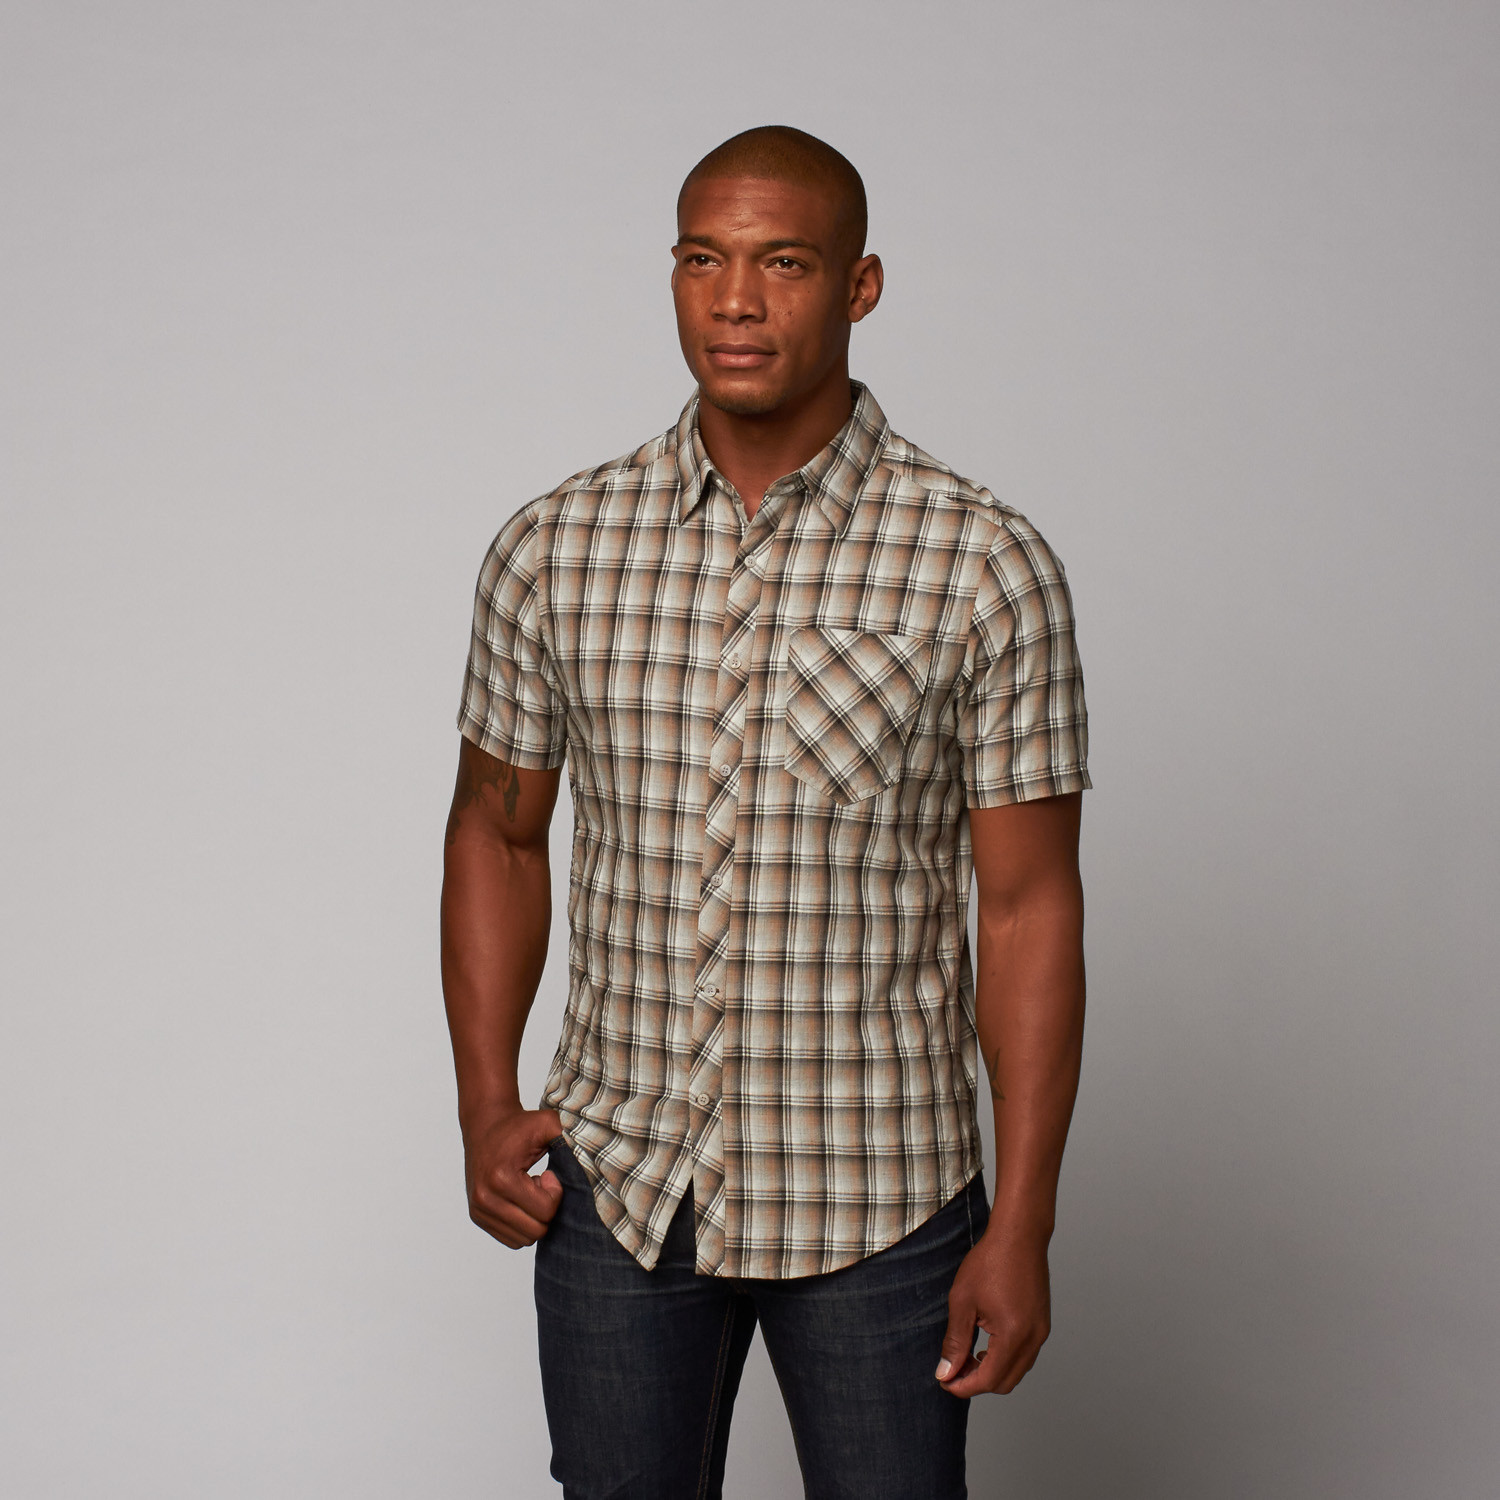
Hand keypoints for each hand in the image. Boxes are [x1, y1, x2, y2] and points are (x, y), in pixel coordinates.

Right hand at [462, 1104, 564, 1247]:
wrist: (485, 1124)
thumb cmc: (516, 1125)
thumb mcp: (546, 1123)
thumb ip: (567, 1137)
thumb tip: (588, 1158)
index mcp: (501, 1179)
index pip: (545, 1211)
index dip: (555, 1194)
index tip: (549, 1175)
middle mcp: (485, 1199)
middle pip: (535, 1231)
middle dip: (546, 1209)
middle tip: (541, 1185)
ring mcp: (479, 1211)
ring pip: (523, 1240)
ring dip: (533, 1218)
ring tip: (529, 1191)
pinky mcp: (477, 1217)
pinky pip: (511, 1239)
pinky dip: (522, 1224)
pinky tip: (520, 1199)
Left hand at [935, 1221, 1051, 1396]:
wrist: (1019, 1234)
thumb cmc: (991, 1261)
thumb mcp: (963, 1301)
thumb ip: (955, 1341)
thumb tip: (946, 1372)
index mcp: (1013, 1335)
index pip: (988, 1380)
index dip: (963, 1386)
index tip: (944, 1380)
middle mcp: (1033, 1339)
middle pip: (1005, 1383)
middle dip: (976, 1382)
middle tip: (952, 1369)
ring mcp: (1041, 1332)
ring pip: (1017, 1371)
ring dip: (992, 1372)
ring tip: (967, 1356)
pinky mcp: (1042, 1324)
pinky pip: (1024, 1355)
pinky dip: (1005, 1359)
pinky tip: (986, 1343)